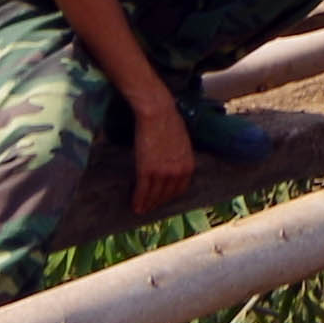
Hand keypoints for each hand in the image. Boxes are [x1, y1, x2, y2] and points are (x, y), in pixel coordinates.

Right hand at [129, 96, 194, 220]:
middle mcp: (178, 172)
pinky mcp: (147, 170)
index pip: (180, 189)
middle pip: (167, 195)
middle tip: (149, 207)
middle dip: (157, 203)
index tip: (163, 200)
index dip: (170, 196)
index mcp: (188, 165)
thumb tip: (172, 163)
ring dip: (147, 204)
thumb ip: (179, 157)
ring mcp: (163, 173)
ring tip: (141, 209)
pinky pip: (143, 190)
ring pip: (154, 195)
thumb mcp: (182, 142)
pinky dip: (138, 200)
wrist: (158, 113)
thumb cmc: (169, 121)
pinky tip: (135, 205)